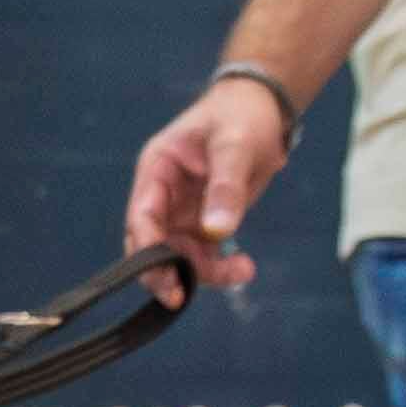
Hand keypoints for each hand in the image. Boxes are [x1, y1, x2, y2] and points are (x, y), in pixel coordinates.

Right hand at [121, 80, 295, 301]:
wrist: (263, 110)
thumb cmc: (241, 116)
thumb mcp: (236, 146)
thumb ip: (226, 187)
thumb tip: (217, 231)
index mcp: (157, 170)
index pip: (142, 217)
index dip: (147, 251)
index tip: (165, 279)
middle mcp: (163, 194)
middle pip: (152, 245)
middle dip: (168, 272)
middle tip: (183, 296)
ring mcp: (182, 211)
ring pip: (178, 257)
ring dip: (203, 272)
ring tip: (241, 270)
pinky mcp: (203, 222)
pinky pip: (202, 255)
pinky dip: (220, 268)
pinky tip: (244, 267)